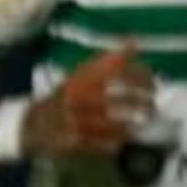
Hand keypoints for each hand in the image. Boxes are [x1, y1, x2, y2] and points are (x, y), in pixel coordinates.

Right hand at [29, 46, 162, 159]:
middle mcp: (76, 96)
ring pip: (114, 123)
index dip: (139, 76)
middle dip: (142, 102)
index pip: (115, 71)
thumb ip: (108, 62)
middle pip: (119, 98)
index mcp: (79, 78)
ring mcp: (73, 119)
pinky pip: (104, 144)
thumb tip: (134, 42)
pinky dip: (116, 142)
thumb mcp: (81, 75)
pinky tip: (121, 140)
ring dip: (132, 124)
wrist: (32, 124)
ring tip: (140, 123)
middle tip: (152, 106)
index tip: (153, 83)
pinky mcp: (73, 141)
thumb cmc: (65, 98)